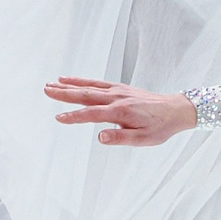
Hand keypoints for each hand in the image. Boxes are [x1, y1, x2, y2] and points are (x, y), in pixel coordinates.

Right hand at [44, 76, 199, 146]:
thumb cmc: (159, 127)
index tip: (59, 118)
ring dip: (69, 85)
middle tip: (45, 90)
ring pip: (89, 86)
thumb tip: (100, 137)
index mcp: (121, 112)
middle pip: (86, 95)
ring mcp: (118, 90)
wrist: (175, 109)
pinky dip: (82, 80)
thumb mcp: (143, 139)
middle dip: (64, 94)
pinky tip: (70, 79)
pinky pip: (97, 82)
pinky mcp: (120, 87)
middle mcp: (117, 98)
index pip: (92, 115)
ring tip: (51, 84)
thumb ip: (121, 138)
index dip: (74, 117)